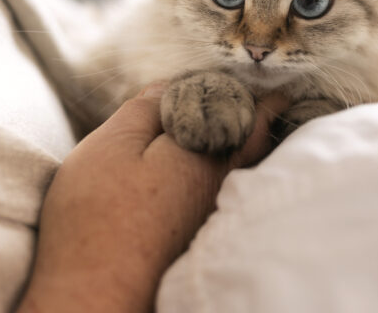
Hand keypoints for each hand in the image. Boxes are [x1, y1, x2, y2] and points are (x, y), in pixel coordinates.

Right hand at [16, 83, 287, 312]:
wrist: (97, 293)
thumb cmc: (98, 216)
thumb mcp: (112, 145)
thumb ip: (146, 109)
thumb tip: (170, 86)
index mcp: (205, 155)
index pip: (249, 116)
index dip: (263, 99)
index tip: (280, 89)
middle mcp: (217, 185)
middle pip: (253, 145)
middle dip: (263, 122)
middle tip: (275, 104)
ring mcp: (208, 213)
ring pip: (238, 169)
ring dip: (246, 144)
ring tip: (248, 124)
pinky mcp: (193, 235)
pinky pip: (221, 190)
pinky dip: (225, 168)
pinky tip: (210, 164)